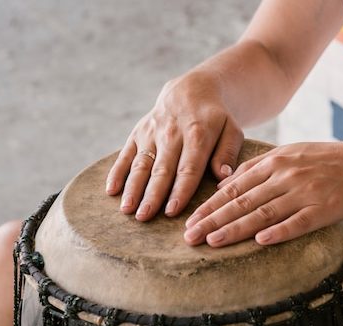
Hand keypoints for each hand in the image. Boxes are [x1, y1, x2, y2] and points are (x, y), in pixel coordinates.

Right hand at [105, 72, 243, 220]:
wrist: (192, 90)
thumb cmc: (216, 118)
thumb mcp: (231, 129)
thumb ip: (228, 152)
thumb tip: (223, 176)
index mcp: (198, 134)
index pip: (188, 167)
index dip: (180, 190)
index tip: (172, 211)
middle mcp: (171, 133)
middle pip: (161, 169)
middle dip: (152, 194)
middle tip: (145, 217)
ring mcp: (152, 132)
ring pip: (141, 163)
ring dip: (133, 187)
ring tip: (127, 210)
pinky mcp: (138, 133)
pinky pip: (125, 153)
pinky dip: (117, 171)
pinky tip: (111, 191)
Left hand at [183, 141, 342, 246]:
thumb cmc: (325, 159)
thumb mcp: (290, 152)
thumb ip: (259, 166)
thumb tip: (227, 184)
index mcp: (275, 161)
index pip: (234, 186)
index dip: (210, 204)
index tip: (190, 219)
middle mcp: (286, 175)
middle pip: (242, 201)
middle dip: (212, 219)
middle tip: (189, 237)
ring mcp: (305, 192)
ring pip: (263, 213)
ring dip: (235, 229)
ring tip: (212, 242)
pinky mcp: (324, 209)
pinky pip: (297, 222)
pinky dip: (278, 232)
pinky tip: (259, 242)